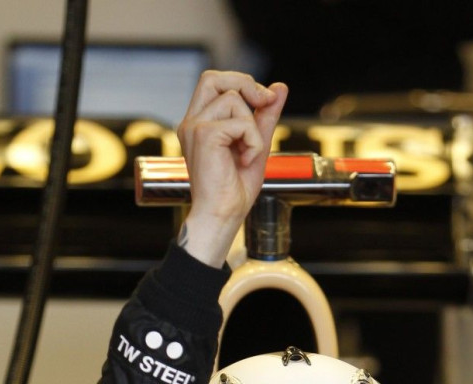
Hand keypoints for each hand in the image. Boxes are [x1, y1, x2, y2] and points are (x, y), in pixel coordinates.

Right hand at [176, 71, 287, 265]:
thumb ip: (265, 117)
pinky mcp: (203, 135)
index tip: (265, 101)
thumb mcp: (256, 145)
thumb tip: (280, 88)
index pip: (214, 82)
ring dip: (253, 128)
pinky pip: (241, 122)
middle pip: (214, 78)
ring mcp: (195, 127)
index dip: (241, 83)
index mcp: (199, 124)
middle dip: (246, 84)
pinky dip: (253, 141)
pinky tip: (246, 160)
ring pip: (234, 99)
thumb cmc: (233, 191)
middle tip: (265, 104)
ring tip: (248, 154)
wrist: (222, 216)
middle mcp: (192, 122)